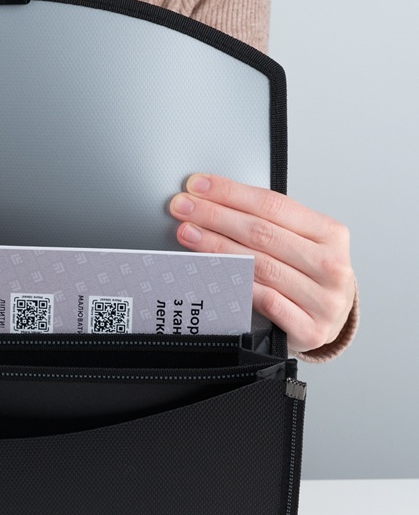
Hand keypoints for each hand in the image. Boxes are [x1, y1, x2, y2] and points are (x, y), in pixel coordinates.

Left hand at [169, 174, 354, 353]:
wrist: (331, 321)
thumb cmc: (308, 277)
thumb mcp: (300, 243)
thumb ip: (268, 224)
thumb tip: (212, 202)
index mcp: (330, 233)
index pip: (273, 205)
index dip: (231, 193)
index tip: (198, 186)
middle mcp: (331, 264)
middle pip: (262, 233)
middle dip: (215, 216)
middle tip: (184, 208)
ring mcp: (323, 299)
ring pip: (259, 266)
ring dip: (216, 247)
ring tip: (188, 234)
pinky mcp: (310, 328)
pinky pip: (264, 301)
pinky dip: (234, 285)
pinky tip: (210, 272)